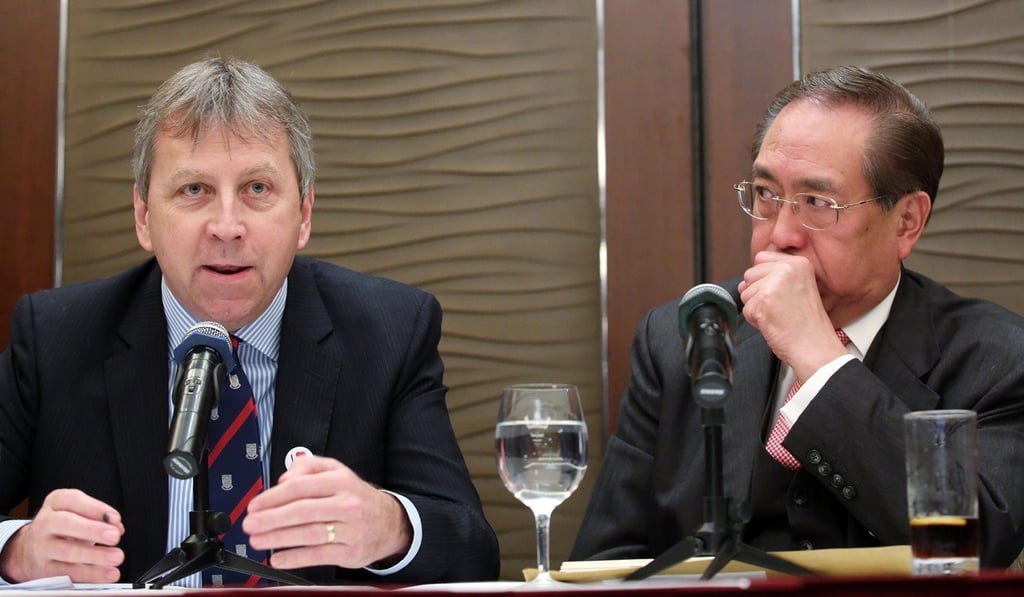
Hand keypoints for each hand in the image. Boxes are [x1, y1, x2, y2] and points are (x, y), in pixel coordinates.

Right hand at [0, 489, 123, 582]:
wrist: (30, 548)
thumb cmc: (63, 525)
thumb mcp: (78, 511)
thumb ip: (99, 515)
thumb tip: (117, 527)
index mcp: (56, 502)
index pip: (74, 501)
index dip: (96, 509)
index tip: (116, 519)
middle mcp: (46, 522)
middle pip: (66, 524)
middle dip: (92, 530)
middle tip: (114, 536)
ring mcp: (42, 546)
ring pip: (67, 551)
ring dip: (94, 556)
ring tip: (116, 557)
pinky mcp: (45, 568)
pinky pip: (67, 573)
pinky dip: (90, 574)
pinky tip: (107, 573)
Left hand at [243, 456, 411, 569]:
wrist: (390, 523)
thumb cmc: (356, 498)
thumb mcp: (337, 472)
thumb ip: (308, 467)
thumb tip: (283, 479)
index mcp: (341, 481)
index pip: (301, 486)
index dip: (273, 497)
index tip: (254, 505)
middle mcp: (347, 503)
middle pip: (303, 510)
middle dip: (271, 518)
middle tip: (250, 524)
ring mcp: (351, 529)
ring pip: (309, 534)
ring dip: (278, 538)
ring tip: (257, 540)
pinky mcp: (351, 552)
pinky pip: (318, 555)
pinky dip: (295, 558)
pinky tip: (278, 558)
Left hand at [739, 251, 847, 379]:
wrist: (815, 347)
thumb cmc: (807, 324)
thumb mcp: (797, 289)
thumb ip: (770, 279)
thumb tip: (742, 284)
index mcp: (798, 263)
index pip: (761, 258)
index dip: (765, 279)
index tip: (781, 294)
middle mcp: (786, 269)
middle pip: (750, 274)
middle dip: (759, 294)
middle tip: (781, 307)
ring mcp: (774, 284)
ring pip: (745, 293)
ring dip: (757, 308)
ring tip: (779, 316)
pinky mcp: (763, 301)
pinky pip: (746, 309)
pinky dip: (755, 321)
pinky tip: (774, 323)